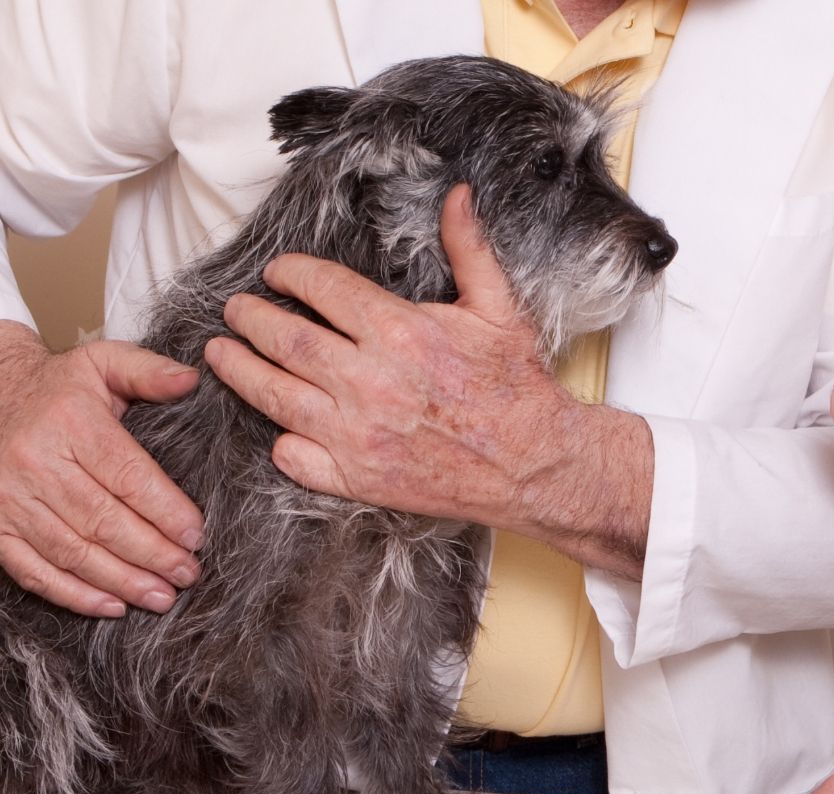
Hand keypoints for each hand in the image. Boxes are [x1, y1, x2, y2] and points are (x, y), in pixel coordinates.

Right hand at [0, 322, 203, 615]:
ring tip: (162, 597)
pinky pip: (33, 570)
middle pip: (103, 520)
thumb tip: (192, 379)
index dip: (165, 510)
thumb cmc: (59, 386)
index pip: (126, 475)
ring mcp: (10, 499)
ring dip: (121, 581)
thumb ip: (148, 371)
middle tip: (189, 574)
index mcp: (71, 423)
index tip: (196, 536)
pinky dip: (73, 595)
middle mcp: (36, 463)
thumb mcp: (102, 363)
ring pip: (72, 551)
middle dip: (152, 554)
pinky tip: (111, 606)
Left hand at [204, 185, 652, 576]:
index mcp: (399, 332)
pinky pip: (296, 459)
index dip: (292, 275)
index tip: (279, 273)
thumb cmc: (517, 389)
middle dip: (251, 319)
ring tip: (221, 355)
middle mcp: (369, 382)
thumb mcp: (499, 310)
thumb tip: (455, 196)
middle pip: (284, 340)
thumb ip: (468, 250)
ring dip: (240, 371)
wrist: (533, 465)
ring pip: (275, 397)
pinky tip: (276, 427)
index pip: (322, 290)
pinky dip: (280, 442)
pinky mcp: (359, 480)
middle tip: (236, 310)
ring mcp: (358, 436)